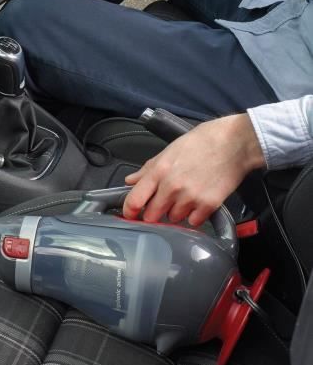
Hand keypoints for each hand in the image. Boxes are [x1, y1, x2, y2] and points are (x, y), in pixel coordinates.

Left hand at [122, 114, 265, 226]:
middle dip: (153, 213)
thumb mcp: (169, 151)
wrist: (234, 143)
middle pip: (152, 215)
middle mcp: (172, 187)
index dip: (130, 211)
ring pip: (173, 219)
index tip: (131, 214)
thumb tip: (131, 181)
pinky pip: (193, 221)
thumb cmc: (201, 143)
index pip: (135, 200)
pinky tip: (197, 202)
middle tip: (160, 205)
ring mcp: (190, 198)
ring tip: (184, 197)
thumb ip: (148, 169)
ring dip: (175, 213)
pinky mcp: (209, 205)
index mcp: (159, 171)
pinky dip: (194, 216)